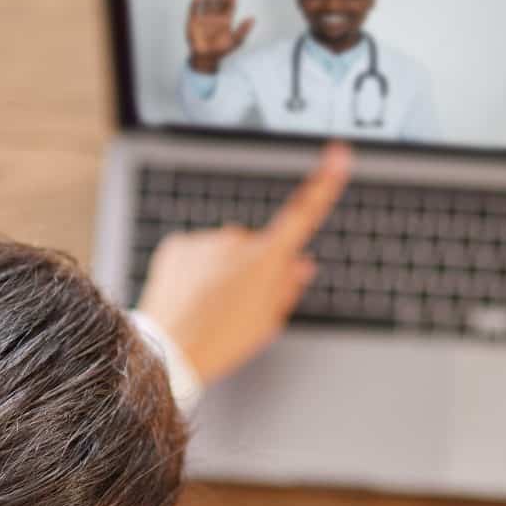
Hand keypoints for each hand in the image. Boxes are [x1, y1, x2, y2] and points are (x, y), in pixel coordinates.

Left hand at [135, 143, 350, 384]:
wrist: (167, 351)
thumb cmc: (222, 341)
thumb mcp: (267, 322)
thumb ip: (287, 287)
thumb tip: (300, 265)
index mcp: (267, 260)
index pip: (304, 214)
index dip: (325, 183)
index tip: (338, 155)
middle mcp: (237, 241)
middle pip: (255, 247)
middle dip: (252, 267)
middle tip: (237, 305)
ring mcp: (206, 240)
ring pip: (223, 252)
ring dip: (221, 271)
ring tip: (209, 307)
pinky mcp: (178, 245)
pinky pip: (196, 254)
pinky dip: (195, 272)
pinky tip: (190, 297)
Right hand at [186, 0, 255, 73]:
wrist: (206, 58)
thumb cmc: (221, 51)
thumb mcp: (235, 41)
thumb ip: (243, 30)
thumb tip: (253, 18)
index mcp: (225, 21)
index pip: (229, 6)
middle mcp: (215, 17)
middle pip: (218, 2)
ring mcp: (204, 18)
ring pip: (207, 3)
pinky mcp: (194, 21)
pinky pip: (194, 10)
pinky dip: (195, 3)